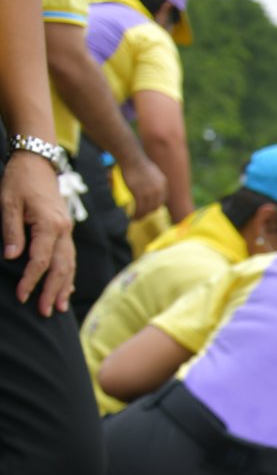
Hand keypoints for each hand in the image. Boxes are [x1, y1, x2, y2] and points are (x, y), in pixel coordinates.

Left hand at [2, 152, 75, 314]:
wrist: (37, 162)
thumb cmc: (19, 180)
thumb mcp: (7, 202)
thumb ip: (11, 230)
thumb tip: (13, 257)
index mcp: (50, 224)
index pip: (41, 259)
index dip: (31, 279)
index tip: (22, 296)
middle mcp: (64, 231)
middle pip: (61, 268)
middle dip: (52, 291)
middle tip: (45, 312)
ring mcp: (68, 231)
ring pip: (69, 265)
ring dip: (64, 287)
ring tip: (58, 308)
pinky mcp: (66, 231)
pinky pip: (70, 258)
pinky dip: (69, 275)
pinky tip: (67, 289)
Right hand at [119, 151, 166, 218]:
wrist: (131, 158)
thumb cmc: (137, 162)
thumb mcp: (151, 172)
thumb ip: (153, 182)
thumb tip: (149, 188)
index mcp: (163, 184)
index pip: (161, 200)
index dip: (155, 206)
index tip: (149, 209)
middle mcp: (159, 189)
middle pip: (155, 206)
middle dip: (148, 212)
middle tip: (141, 215)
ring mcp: (150, 192)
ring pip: (147, 209)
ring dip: (142, 215)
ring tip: (136, 218)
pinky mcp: (140, 194)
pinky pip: (140, 208)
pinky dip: (137, 214)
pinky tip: (133, 217)